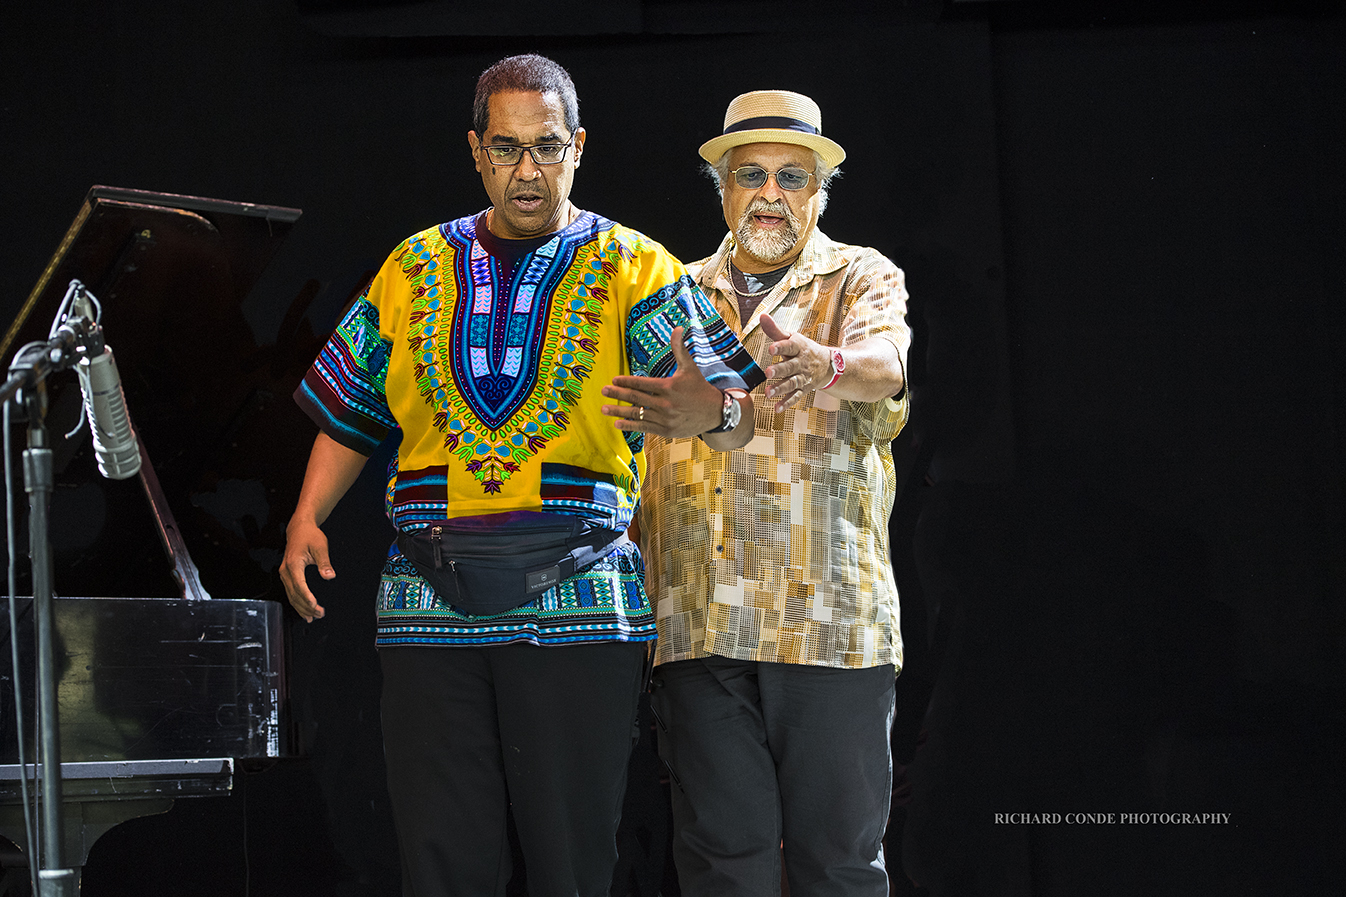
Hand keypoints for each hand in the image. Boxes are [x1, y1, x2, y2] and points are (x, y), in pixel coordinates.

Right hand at [280, 518, 333, 622]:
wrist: (299, 529)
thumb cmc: (310, 536)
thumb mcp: (320, 546)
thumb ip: (324, 562)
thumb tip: (329, 576)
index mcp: (293, 564)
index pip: (299, 584)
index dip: (307, 597)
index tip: (315, 605)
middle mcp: (285, 571)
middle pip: (294, 594)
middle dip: (306, 606)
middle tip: (320, 614)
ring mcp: (284, 574)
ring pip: (291, 596)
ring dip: (302, 608)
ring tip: (314, 617)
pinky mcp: (287, 576)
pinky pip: (291, 593)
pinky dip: (297, 604)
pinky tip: (305, 613)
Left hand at [601, 326, 722, 436]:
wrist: (714, 413)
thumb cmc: (699, 388)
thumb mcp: (690, 367)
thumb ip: (680, 349)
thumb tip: (678, 327)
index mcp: (668, 387)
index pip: (641, 383)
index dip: (625, 382)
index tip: (613, 380)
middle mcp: (665, 404)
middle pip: (635, 398)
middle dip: (617, 394)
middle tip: (603, 391)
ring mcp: (665, 419)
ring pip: (637, 414)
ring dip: (618, 411)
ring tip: (604, 408)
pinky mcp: (666, 431)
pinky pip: (644, 427)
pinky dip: (630, 426)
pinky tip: (617, 423)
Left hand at [759, 312, 831, 411]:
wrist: (827, 364)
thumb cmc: (803, 349)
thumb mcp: (792, 337)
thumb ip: (775, 330)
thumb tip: (762, 316)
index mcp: (798, 347)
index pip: (789, 346)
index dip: (781, 347)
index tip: (771, 348)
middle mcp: (801, 363)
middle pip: (790, 367)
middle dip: (780, 370)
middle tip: (768, 372)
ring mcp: (803, 377)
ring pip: (792, 383)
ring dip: (780, 388)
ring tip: (768, 393)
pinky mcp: (803, 389)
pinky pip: (795, 397)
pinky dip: (787, 403)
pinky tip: (777, 408)